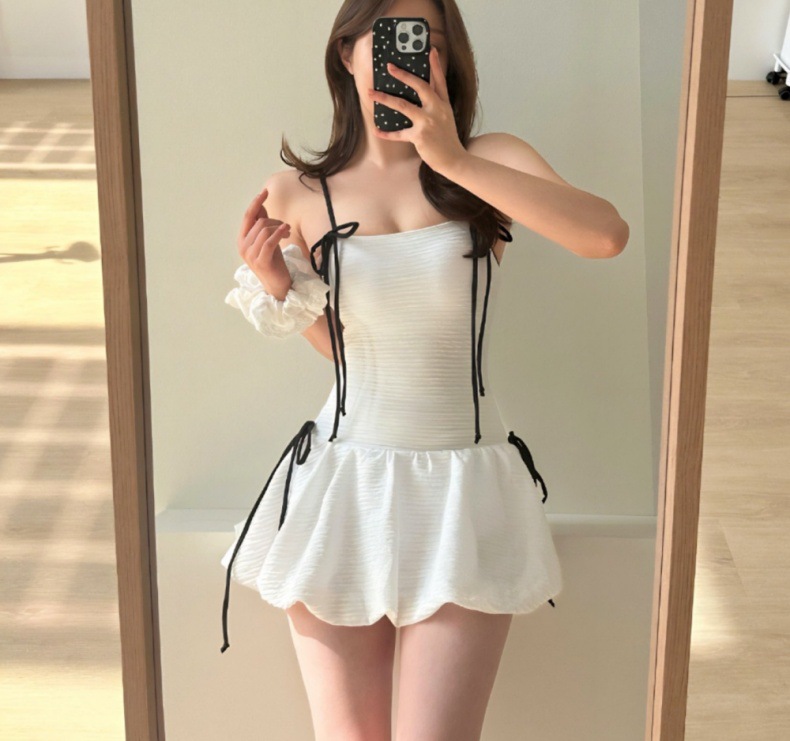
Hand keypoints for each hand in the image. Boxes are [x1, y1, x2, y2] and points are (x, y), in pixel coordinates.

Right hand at [237, 186, 290, 272]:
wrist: (278, 285)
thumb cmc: (273, 262)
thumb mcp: (267, 239)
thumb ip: (262, 224)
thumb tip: (261, 205)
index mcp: (242, 240)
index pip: (247, 216)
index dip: (255, 202)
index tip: (265, 191)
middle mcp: (243, 246)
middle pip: (258, 222)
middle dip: (274, 220)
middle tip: (285, 227)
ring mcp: (250, 255)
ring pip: (264, 230)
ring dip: (279, 227)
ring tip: (287, 232)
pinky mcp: (261, 261)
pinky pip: (269, 241)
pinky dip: (278, 233)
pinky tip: (286, 231)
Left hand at [367, 47, 467, 174]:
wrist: (454, 160)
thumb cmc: (447, 140)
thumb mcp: (446, 118)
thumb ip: (436, 106)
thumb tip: (419, 98)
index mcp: (444, 104)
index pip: (439, 80)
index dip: (435, 64)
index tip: (430, 50)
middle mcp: (436, 109)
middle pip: (419, 86)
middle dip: (403, 75)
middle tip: (390, 66)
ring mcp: (428, 122)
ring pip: (403, 105)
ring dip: (385, 98)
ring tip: (371, 93)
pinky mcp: (419, 136)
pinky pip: (399, 133)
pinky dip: (387, 133)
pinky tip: (376, 130)